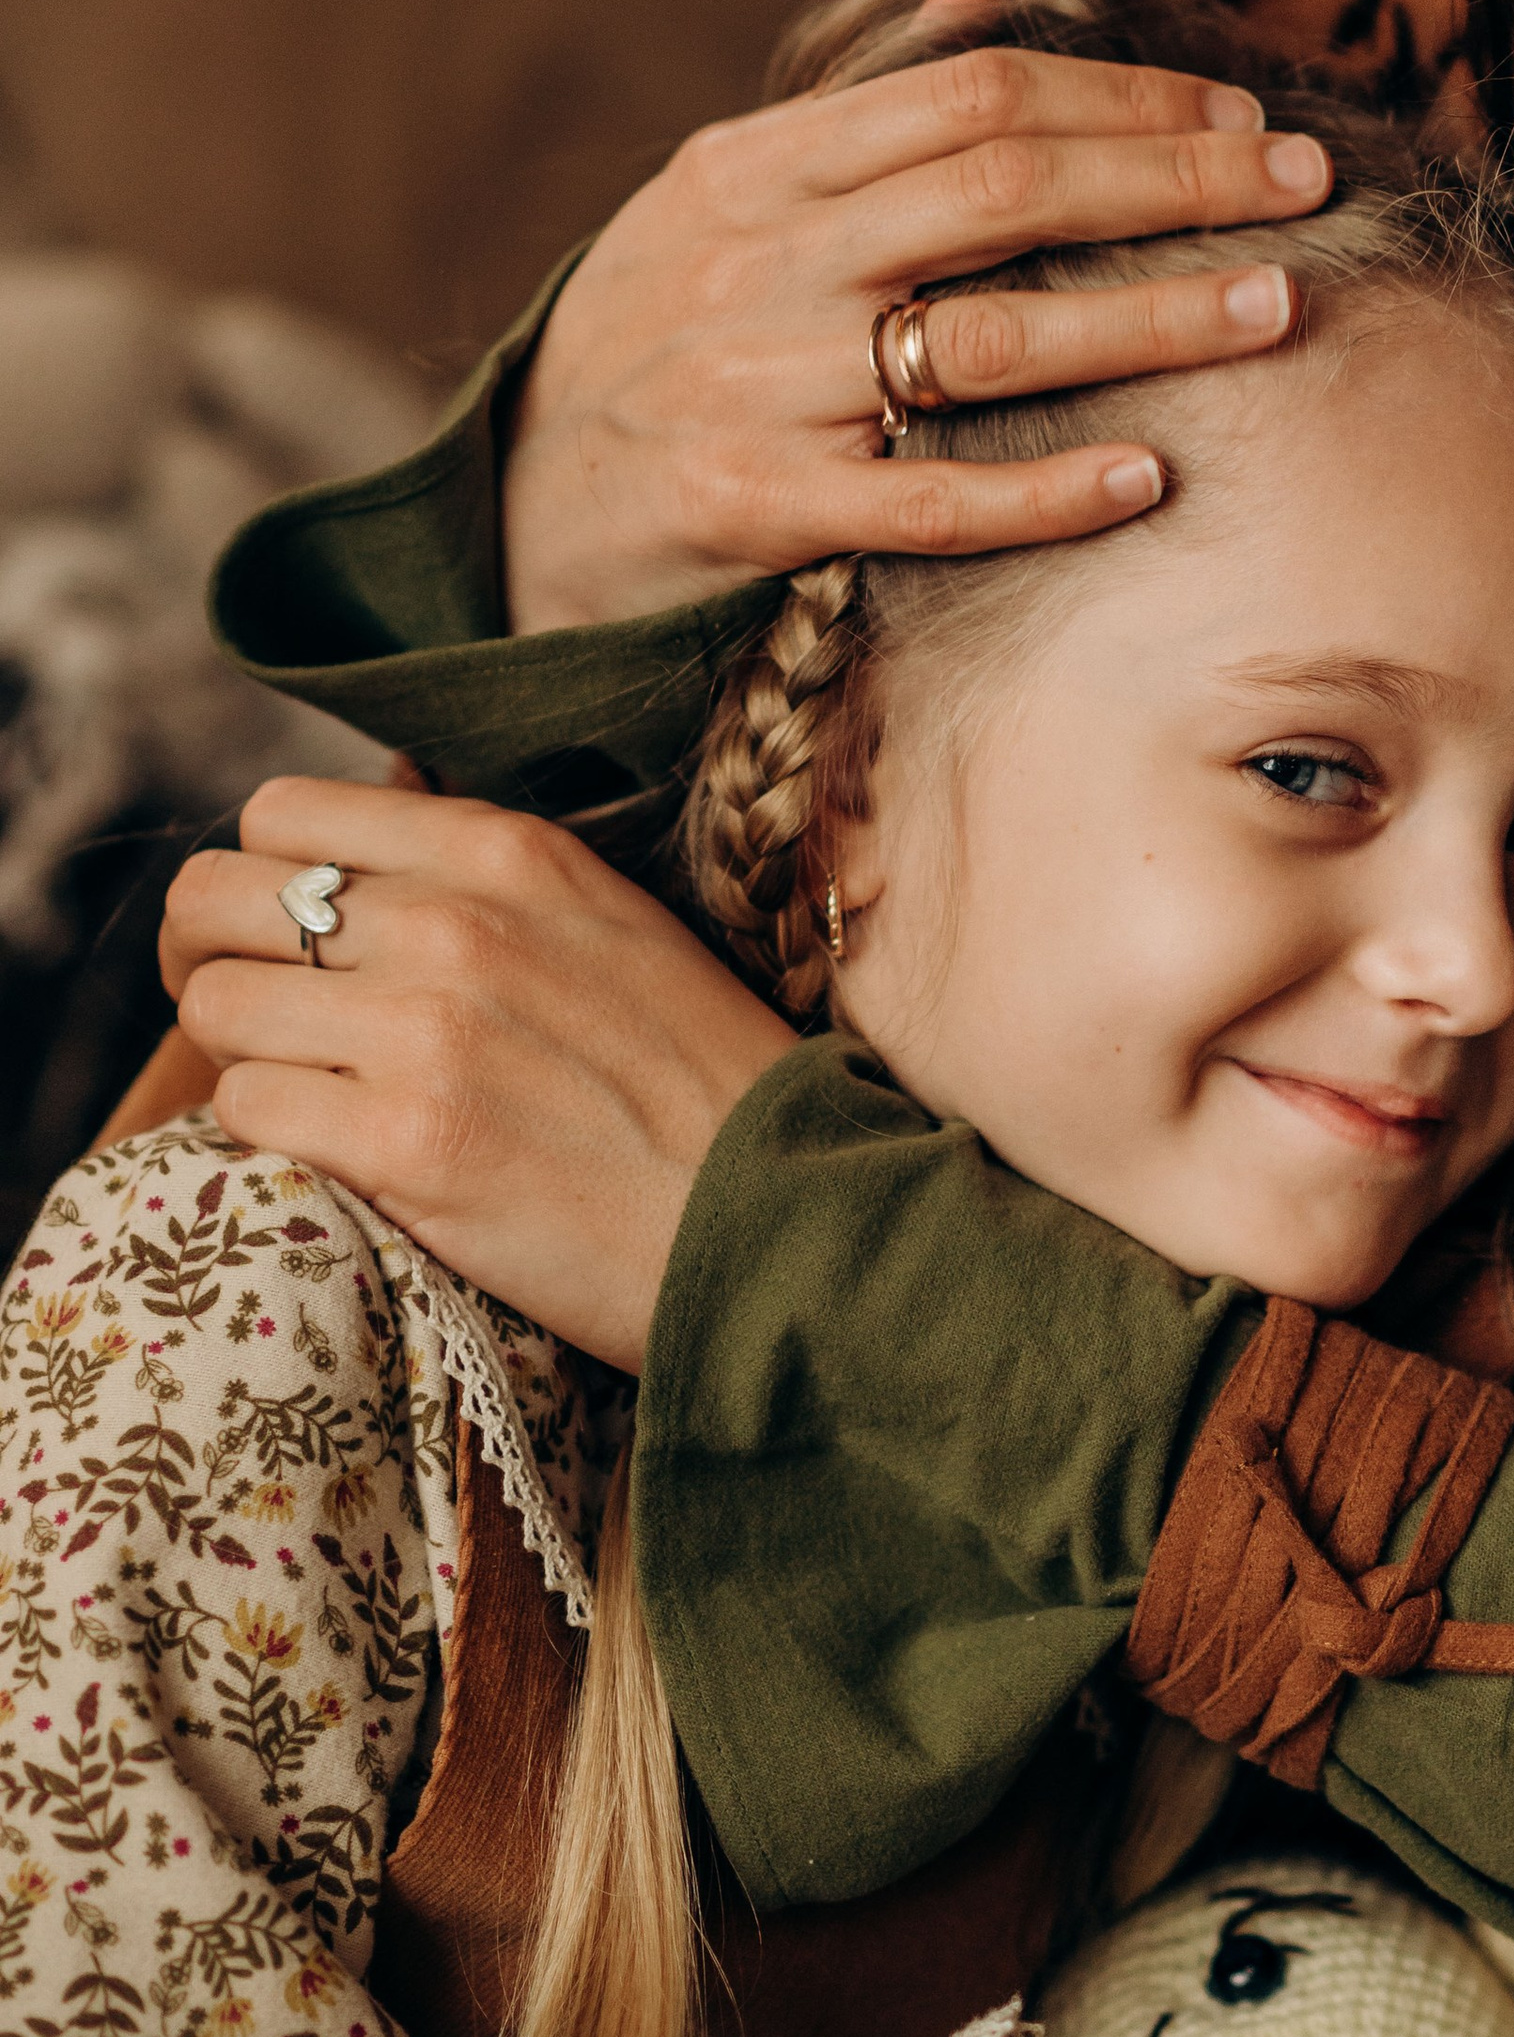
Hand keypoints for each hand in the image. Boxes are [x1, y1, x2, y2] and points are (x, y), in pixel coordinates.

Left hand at [164, 776, 795, 1365]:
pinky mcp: (406, 1144)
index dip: (258, 881)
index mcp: (505, 852)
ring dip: (244, 1057)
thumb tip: (364, 851)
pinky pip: (244, 1108)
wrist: (780, 1221)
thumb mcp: (610, 923)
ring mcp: (426, 1031)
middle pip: (216, 899)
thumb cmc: (701, 1085)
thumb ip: (487, 879)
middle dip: (210, 960)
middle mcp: (454, 921)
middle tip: (252, 1020)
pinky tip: (336, 1154)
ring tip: (311, 1098)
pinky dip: (269, 1136)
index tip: (278, 940)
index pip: (282, 815)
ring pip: (217, 1007)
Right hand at [504, 0, 1328, 633]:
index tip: (1239, 115)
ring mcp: (758, 386)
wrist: (510, 504)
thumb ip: (862, 104)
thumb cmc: (654, 339)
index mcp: (759, 168)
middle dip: (1172, 181)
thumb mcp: (725, 196)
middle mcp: (764, 261)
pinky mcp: (754, 510)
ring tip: (1273, 306)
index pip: (970, 97)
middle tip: (1302, 183)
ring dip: (1148, 319)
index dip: (1121, 98)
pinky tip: (1144, 479)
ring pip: (986, 339)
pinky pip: (923, 500)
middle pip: (1002, 192)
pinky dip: (1041, 490)